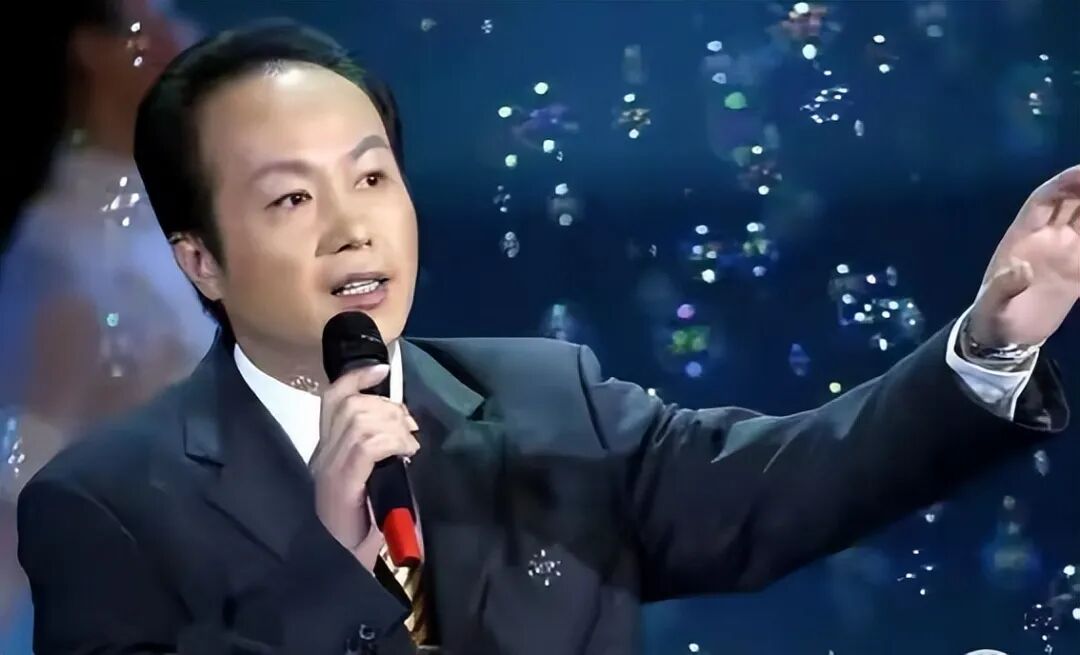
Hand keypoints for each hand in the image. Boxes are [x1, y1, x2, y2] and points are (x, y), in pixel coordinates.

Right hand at [309, 364, 418, 566]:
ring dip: (394, 426)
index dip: (356, 378)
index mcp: (327, 450)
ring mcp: (329, 470)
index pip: (333, 399)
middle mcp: (323, 455)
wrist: (352, 567)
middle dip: (388, 407)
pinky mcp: (341, 486)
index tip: (381, 370)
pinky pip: (367, 446)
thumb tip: (403, 423)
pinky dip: (393, 442)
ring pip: (360, 421)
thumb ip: (381, 449)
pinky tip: (406, 453)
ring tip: (408, 445)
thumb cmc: (370, 525)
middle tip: (408, 429)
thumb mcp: (379, 478)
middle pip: (351, 404)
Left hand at [969, 165, 1079, 346]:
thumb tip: (1021, 270)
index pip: (1045, 199)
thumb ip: (1003, 288)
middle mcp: (1046, 237)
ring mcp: (1065, 252)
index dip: (1063, 183)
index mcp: (1022, 236)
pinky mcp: (1078, 272)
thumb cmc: (990, 318)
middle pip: (1072, 201)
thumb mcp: (990, 306)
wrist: (1004, 338)